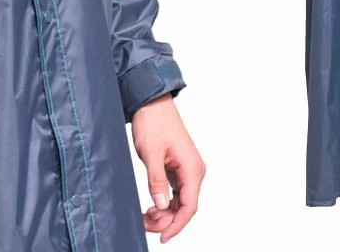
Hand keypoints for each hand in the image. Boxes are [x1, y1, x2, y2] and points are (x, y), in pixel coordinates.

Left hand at [130, 93, 204, 242]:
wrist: (151, 101)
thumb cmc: (154, 121)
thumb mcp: (152, 153)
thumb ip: (157, 181)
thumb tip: (162, 206)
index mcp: (192, 168)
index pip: (189, 207)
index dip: (176, 225)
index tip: (162, 237)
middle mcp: (193, 170)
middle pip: (185, 207)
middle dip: (166, 220)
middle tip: (145, 224)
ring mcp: (186, 169)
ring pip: (180, 201)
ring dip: (165, 212)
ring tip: (145, 215)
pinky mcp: (178, 166)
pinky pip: (175, 192)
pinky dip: (165, 202)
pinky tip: (152, 206)